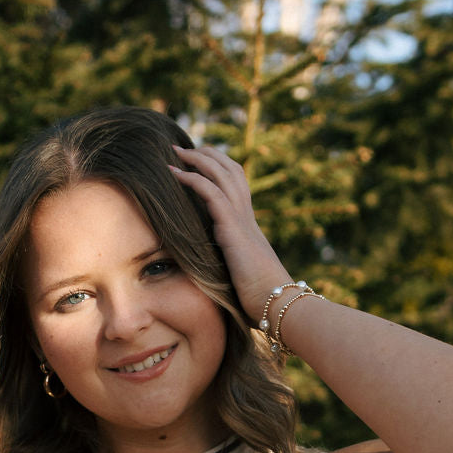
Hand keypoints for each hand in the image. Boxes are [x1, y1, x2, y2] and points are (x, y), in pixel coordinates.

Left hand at [170, 144, 289, 323]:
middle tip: (184, 149)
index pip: (237, 184)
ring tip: (177, 151)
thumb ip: (231, 267)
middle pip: (231, 170)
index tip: (198, 163)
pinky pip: (212, 193)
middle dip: (208, 155)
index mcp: (249, 226)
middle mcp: (247, 217)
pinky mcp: (233, 228)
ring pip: (222, 174)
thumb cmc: (261, 299)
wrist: (277, 304)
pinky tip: (176, 174)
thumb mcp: (241, 277)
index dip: (219, 169)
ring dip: (198, 159)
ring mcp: (242, 220)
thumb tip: (217, 277)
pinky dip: (193, 179)